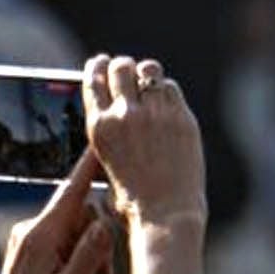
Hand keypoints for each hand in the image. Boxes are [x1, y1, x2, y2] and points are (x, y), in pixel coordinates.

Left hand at [0, 152, 117, 273]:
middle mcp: (33, 230)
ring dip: (93, 250)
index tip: (104, 139)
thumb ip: (90, 254)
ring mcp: (32, 238)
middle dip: (100, 236)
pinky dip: (81, 254)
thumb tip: (106, 223)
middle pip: (83, 211)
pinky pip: (67, 238)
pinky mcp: (33, 248)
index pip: (72, 189)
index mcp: (41, 236)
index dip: (91, 164)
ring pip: (79, 226)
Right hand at [85, 59, 207, 237]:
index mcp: (98, 128)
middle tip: (128, 71)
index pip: (93, 82)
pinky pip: (171, 88)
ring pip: (149, 71)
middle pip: (121, 67)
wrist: (165, 212)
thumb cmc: (132, 197)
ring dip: (147, 74)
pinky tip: (167, 101)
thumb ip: (110, 134)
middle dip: (123, 66)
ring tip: (149, 83)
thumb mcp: (106, 163)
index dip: (96, 67)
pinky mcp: (181, 116)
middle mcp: (124, 115)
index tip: (99, 61)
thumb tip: (114, 112)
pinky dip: (167, 91)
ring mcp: (154, 113)